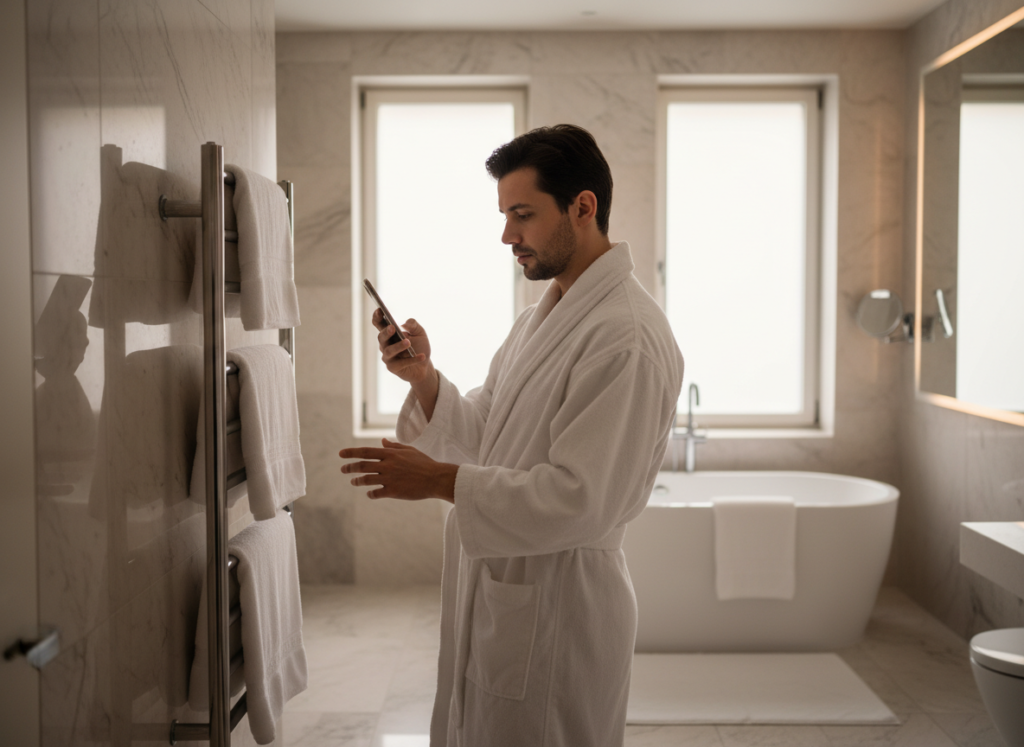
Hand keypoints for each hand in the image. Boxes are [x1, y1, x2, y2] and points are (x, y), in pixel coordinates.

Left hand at [339, 439, 456, 502]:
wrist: (436, 478)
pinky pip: (376, 493)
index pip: (365, 452)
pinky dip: (370, 493)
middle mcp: (387, 465)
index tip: (341, 454)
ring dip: (357, 481)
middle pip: (362, 466)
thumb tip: (382, 441)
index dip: (351, 453)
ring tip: (354, 482)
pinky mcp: (393, 492)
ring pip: (366, 480)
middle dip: (350, 468)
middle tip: (343, 470)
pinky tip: (369, 493)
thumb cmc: (424, 463)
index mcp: (390, 454)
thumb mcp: (409, 450)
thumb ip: (394, 446)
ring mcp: (389, 479)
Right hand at [373, 309, 433, 385]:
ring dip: (398, 346)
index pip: (379, 324)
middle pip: (381, 337)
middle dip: (386, 332)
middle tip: (392, 328)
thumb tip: (406, 324)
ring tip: (408, 342)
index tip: (379, 310)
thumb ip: (414, 326)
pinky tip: (422, 356)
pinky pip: (401, 363)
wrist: (424, 366)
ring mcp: (387, 357)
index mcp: (389, 333)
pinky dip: (412, 360)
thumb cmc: (419, 346)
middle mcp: (385, 345)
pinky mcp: (393, 368)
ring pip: (389, 351)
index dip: (377, 317)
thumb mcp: (420, 333)